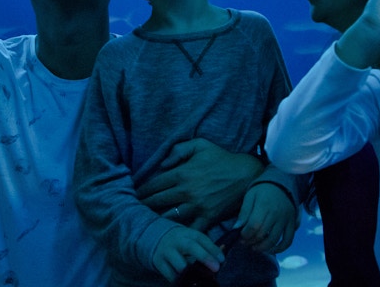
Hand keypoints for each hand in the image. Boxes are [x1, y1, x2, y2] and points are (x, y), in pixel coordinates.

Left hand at [137, 138, 264, 231]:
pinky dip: (180, 233)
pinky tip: (171, 235)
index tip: (134, 194)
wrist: (246, 175)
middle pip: (158, 201)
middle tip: (134, 210)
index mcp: (182, 173)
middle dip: (144, 206)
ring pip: (169, 217)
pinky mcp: (208, 217)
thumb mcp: (200, 145)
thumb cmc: (222, 158)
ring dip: (156, 220)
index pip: (155, 184)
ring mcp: (197, 206)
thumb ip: (179, 150)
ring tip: (147, 222)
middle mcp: (187, 191)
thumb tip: (163, 164)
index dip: (141, 190)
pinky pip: (191, 229)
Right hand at [152, 226, 223, 281]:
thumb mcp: (192, 240)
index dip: (212, 248)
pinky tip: (188, 282)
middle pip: (190, 246)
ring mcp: (166, 252)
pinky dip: (180, 280)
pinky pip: (171, 275)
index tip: (221, 260)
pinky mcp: (159, 263)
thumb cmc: (181, 243)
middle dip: (204, 257)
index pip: (200, 238)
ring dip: (191, 273)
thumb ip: (207, 247)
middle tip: (216, 268)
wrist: (157, 239)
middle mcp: (176, 241)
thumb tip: (222, 255)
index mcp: (187, 233)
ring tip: (200, 279)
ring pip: (179, 264)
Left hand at [234, 183, 296, 253]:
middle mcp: (276, 214)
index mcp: (264, 205)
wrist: (282, 185)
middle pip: (262, 234)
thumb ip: (244, 212)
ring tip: (254, 247)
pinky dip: (280, 249)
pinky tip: (270, 250)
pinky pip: (288, 240)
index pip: (254, 225)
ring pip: (274, 240)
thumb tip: (236, 229)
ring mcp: (286, 220)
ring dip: (262, 247)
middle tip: (245, 242)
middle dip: (251, 241)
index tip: (240, 236)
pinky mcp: (292, 224)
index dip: (245, 234)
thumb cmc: (262, 191)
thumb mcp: (250, 196)